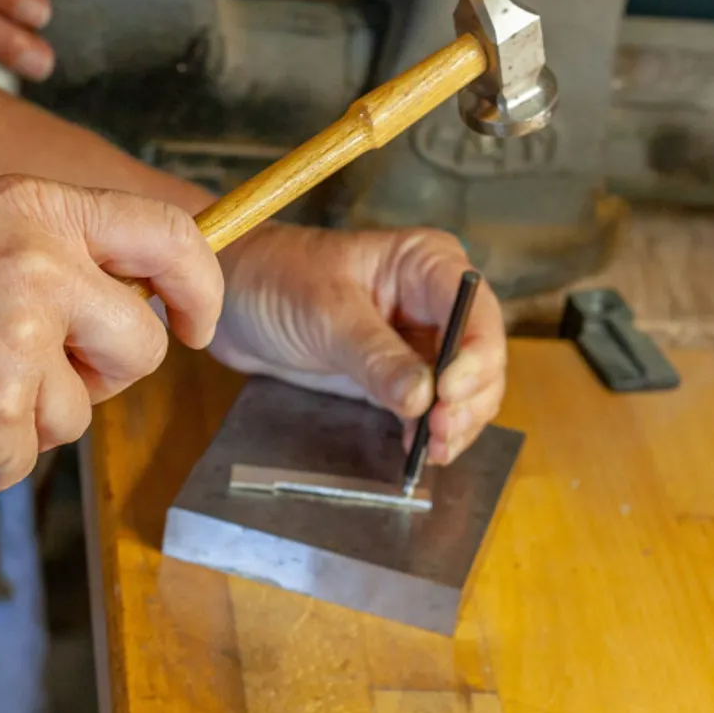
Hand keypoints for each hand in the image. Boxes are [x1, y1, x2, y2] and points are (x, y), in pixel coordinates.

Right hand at [0, 176, 221, 496]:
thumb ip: (47, 247)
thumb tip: (126, 287)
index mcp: (36, 210)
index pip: (167, 237)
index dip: (199, 287)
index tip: (194, 324)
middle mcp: (42, 266)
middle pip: (139, 346)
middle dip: (101, 378)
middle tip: (30, 377)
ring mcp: (21, 342)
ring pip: (77, 415)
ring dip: (23, 423)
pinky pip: (22, 462)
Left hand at [209, 225, 505, 464]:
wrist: (233, 298)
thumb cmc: (275, 279)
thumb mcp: (326, 315)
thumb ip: (376, 356)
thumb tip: (422, 397)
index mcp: (426, 263)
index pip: (475, 312)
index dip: (474, 357)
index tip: (449, 394)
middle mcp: (434, 300)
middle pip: (480, 356)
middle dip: (469, 398)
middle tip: (440, 434)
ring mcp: (419, 340)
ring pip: (464, 388)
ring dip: (456, 422)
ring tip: (432, 449)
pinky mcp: (399, 373)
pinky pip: (431, 407)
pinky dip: (431, 430)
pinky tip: (418, 448)